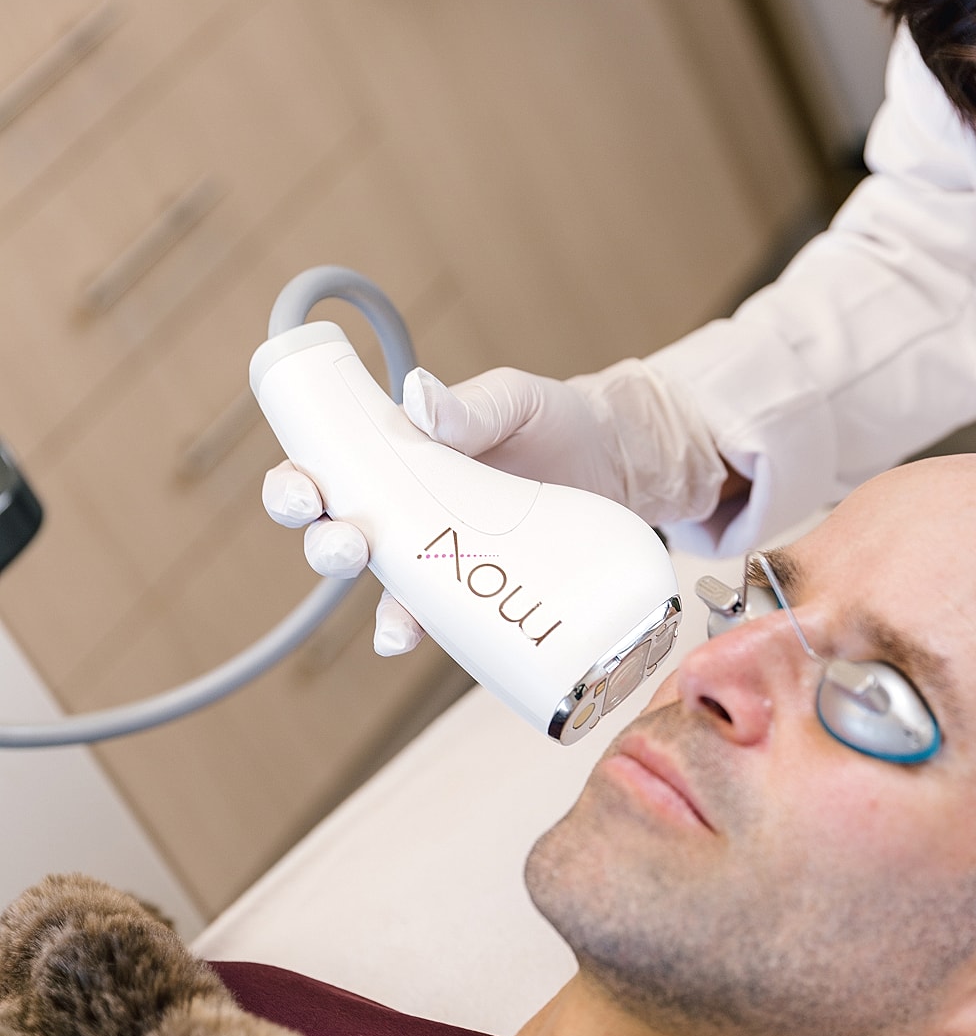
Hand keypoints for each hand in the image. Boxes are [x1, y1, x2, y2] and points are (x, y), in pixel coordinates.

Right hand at [262, 361, 726, 654]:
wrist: (620, 465)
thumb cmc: (555, 423)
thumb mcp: (516, 399)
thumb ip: (471, 404)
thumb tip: (418, 396)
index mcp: (395, 456)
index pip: (324, 471)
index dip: (294, 485)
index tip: (300, 487)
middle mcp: (404, 513)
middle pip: (337, 537)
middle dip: (327, 547)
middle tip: (349, 541)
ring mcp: (439, 557)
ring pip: (382, 588)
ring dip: (374, 603)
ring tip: (388, 610)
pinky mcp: (477, 592)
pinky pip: (437, 619)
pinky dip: (417, 631)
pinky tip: (409, 639)